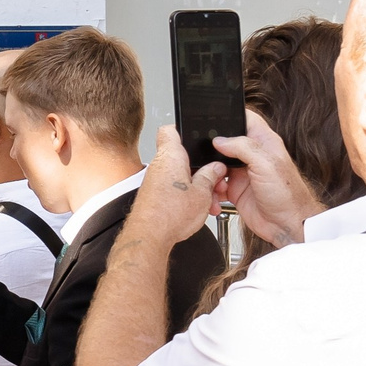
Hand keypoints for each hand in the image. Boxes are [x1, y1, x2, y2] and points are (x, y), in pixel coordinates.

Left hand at [131, 125, 225, 250]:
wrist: (150, 238)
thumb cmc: (169, 215)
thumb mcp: (202, 193)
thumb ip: (211, 176)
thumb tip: (215, 168)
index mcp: (170, 156)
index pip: (170, 130)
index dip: (183, 127)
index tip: (196, 132)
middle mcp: (159, 166)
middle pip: (183, 157)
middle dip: (201, 167)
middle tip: (214, 177)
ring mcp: (155, 181)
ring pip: (181, 175)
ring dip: (197, 185)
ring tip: (210, 199)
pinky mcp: (154, 195)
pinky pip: (174, 189)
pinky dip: (187, 195)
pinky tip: (199, 207)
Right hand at [213, 110, 321, 247]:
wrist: (287, 224)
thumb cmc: (288, 194)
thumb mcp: (266, 164)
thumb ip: (243, 147)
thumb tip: (220, 140)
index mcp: (263, 142)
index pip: (246, 119)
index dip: (230, 115)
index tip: (212, 119)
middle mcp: (251, 156)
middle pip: (224, 143)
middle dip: (211, 149)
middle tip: (206, 157)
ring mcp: (242, 172)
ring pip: (215, 165)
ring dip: (209, 174)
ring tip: (213, 182)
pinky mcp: (234, 190)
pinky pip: (215, 186)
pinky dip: (211, 191)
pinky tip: (215, 196)